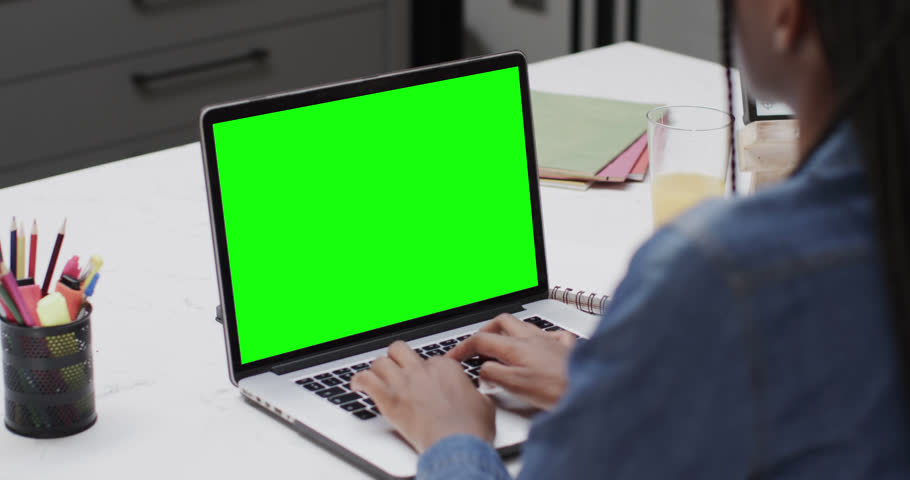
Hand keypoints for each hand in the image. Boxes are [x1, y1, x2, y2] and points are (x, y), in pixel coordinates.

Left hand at [350, 341, 495, 452]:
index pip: (428, 358)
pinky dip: (358, 381)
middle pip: (400, 350)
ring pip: (380, 361)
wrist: (457, 444)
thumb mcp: (483, 404)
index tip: (423, 380)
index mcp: (445, 367)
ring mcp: (404, 382)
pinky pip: (365, 379)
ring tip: (376, 377)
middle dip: (396, 358)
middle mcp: (422, 369)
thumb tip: (475, 396)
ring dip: (377, 369)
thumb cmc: (471, 428)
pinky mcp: (389, 398)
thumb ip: (475, 394)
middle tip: (395, 368)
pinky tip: (357, 385)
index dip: (424, 370)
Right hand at [447, 313, 575, 410]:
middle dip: (485, 330)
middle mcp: (533, 338)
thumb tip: (483, 370)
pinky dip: (539, 338)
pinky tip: (539, 347)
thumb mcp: (517, 386)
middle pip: (502, 322)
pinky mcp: (567, 346)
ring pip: (524, 325)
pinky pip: (549, 333)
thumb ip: (495, 374)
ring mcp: (551, 340)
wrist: (591, 390)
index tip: (453, 357)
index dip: (462, 348)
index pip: (481, 340)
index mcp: (517, 347)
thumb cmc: (558, 391)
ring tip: (503, 345)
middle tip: (477, 344)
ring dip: (509, 332)